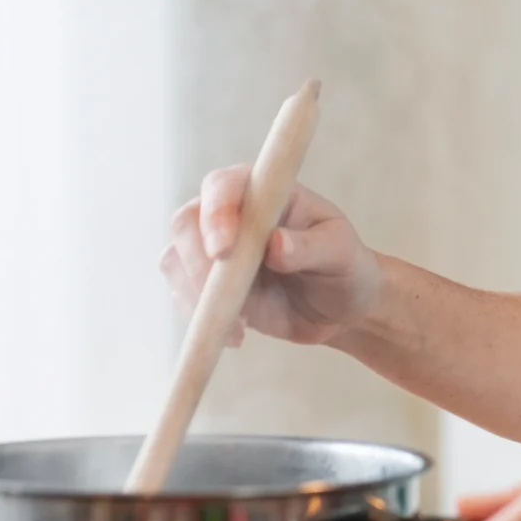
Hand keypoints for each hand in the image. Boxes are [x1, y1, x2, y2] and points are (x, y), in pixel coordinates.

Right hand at [160, 169, 382, 345]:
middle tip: (225, 297)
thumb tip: (275, 245)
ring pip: (176, 260)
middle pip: (187, 222)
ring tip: (239, 325)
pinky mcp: (206, 285)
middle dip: (197, 261)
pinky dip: (199, 317)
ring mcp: (213, 249)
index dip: (216, 213)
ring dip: (196, 294)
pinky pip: (181, 295)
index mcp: (263, 191)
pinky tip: (236, 334)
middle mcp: (231, 214)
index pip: (223, 186)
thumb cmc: (344, 266)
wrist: (340, 308)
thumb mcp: (340, 253)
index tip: (225, 250)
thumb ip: (309, 247)